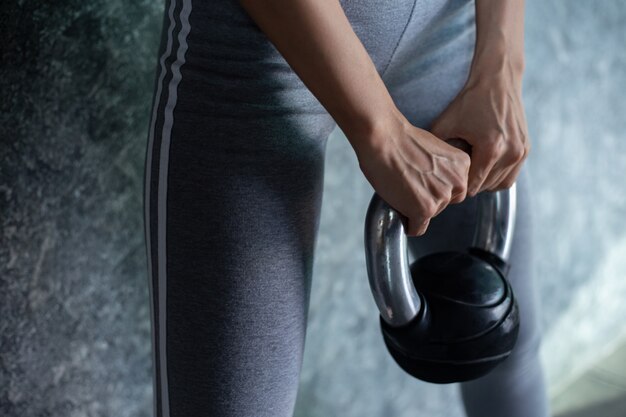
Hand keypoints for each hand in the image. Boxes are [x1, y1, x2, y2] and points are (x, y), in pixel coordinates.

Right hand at [351, 108, 470, 236]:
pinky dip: (406, 222)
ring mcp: (442, 197)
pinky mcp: (425, 209)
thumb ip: (442, 169)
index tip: (421, 178)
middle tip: (408, 182)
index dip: (434, 186)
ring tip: (401, 188)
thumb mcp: (435, 152)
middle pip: (443, 205)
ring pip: (429, 215)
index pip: (453, 190)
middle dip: (426, 198)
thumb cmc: (401, 140)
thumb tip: (434, 184)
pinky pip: (417, 228)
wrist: (383, 138)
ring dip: (415, 207)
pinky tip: (398, 205)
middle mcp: (458, 183)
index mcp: (463, 166)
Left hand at [429, 67, 529, 195]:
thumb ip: (435, 150)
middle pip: (484, 187)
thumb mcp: (445, 124)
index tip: (447, 180)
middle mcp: (510, 153)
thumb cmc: (470, 101)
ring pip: (498, 185)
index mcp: (491, 149)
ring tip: (469, 170)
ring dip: (483, 182)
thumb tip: (426, 171)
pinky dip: (496, 176)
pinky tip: (483, 167)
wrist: (498, 80)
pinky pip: (510, 177)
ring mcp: (521, 152)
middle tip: (455, 174)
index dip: (457, 186)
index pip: (472, 186)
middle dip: (469, 184)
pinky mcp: (526, 149)